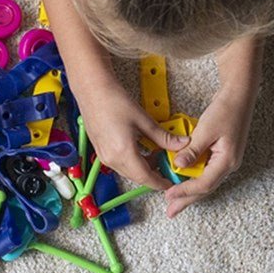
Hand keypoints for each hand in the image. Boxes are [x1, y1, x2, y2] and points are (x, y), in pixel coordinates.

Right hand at [77, 76, 188, 190]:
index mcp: (123, 153)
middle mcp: (111, 158)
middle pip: (137, 177)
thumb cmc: (113, 100)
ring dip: (143, 167)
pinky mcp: (100, 151)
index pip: (146, 178)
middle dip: (154, 174)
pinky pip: (119, 163)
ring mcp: (103, 156)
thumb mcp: (143, 120)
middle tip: (167, 164)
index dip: (161, 182)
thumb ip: (163, 137)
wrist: (91, 90)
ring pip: (128, 171)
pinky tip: (141, 148)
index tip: (171, 182)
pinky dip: (132, 161)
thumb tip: (182, 144)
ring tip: (156, 152)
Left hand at [163, 85, 257, 217]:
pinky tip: (180, 178)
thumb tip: (178, 166)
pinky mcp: (220, 155)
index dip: (185, 191)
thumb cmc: (225, 110)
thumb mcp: (205, 130)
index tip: (169, 195)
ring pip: (204, 181)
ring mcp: (225, 161)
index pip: (204, 183)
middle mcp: (228, 165)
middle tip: (171, 211)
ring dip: (188, 190)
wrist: (239, 97)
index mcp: (227, 161)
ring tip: (173, 200)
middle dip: (187, 200)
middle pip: (205, 188)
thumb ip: (192, 150)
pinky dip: (191, 176)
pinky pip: (204, 171)